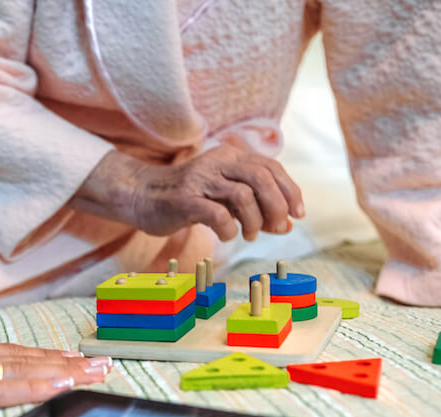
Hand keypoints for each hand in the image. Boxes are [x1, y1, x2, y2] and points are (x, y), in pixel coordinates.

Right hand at [0, 286, 109, 416]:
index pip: (15, 356)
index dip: (49, 357)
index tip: (78, 357)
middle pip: (30, 359)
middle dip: (71, 362)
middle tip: (108, 361)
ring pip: (27, 370)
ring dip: (66, 371)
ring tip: (99, 371)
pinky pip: (4, 390)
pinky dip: (37, 387)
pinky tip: (62, 386)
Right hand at [73, 146, 303, 241]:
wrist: (143, 196)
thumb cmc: (189, 199)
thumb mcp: (226, 199)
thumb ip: (255, 208)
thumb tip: (286, 225)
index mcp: (231, 156)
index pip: (271, 167)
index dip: (290, 191)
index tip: (297, 215)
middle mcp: (218, 162)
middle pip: (261, 177)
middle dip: (277, 206)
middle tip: (277, 228)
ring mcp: (200, 179)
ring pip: (243, 195)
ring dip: (254, 221)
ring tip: (249, 235)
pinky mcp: (185, 199)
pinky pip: (218, 214)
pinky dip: (229, 229)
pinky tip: (227, 235)